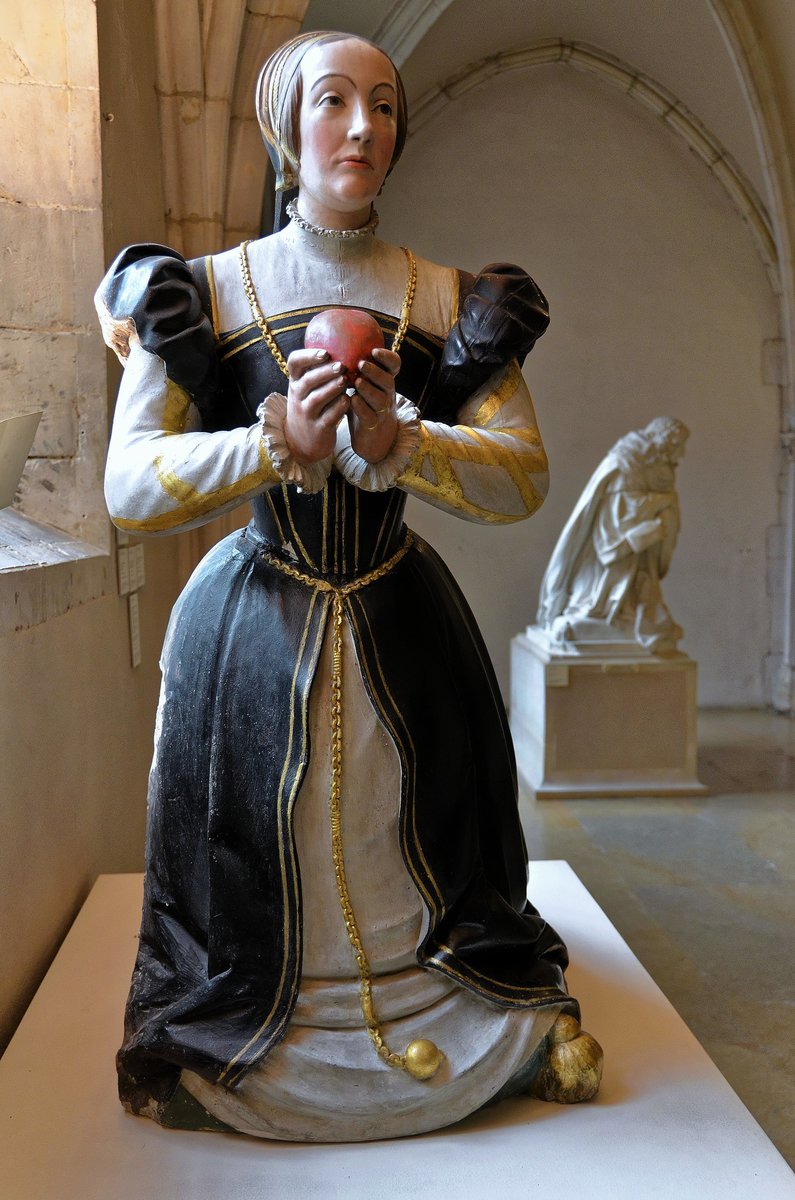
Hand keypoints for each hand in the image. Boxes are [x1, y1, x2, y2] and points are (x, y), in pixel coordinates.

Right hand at [284, 348, 349, 463]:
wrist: (302, 442)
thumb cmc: (310, 407)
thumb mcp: (307, 389)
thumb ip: (318, 370)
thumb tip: (341, 343)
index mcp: (296, 382)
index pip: (294, 363)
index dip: (308, 356)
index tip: (325, 353)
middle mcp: (298, 396)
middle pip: (308, 381)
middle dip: (325, 372)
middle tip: (341, 365)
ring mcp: (306, 413)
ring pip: (317, 398)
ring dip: (332, 388)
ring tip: (346, 381)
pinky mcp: (318, 428)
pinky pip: (329, 416)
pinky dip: (339, 407)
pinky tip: (348, 400)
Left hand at [348, 347, 400, 462]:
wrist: (372, 438)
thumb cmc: (364, 406)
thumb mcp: (364, 386)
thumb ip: (355, 370)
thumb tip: (330, 347)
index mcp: (384, 381)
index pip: (394, 365)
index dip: (387, 357)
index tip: (374, 350)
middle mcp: (386, 394)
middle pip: (387, 380)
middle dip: (375, 371)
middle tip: (361, 364)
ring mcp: (381, 411)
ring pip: (380, 398)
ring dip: (368, 389)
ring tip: (356, 381)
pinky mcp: (372, 425)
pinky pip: (369, 415)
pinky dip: (361, 407)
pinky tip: (351, 400)